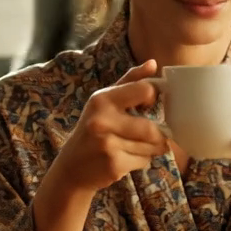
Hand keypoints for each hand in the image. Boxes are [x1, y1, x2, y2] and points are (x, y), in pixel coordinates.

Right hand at [53, 59, 168, 197]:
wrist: (72, 167)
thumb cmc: (93, 128)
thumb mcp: (105, 100)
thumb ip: (130, 80)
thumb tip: (153, 63)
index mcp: (102, 99)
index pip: (145, 90)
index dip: (152, 98)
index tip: (147, 105)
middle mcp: (102, 121)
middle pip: (152, 128)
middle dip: (158, 134)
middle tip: (152, 134)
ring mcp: (108, 145)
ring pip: (151, 147)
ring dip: (151, 148)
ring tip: (135, 146)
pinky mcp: (114, 165)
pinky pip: (144, 161)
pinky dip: (142, 161)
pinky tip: (126, 158)